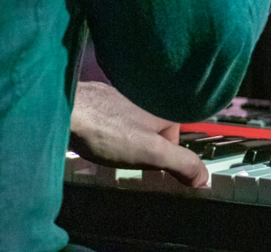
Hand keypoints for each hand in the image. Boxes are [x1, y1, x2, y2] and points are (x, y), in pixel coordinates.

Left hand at [70, 81, 207, 186]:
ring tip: (111, 147)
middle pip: (156, 130)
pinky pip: (117, 115)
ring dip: (128, 136)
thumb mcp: (152, 153)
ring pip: (136, 122)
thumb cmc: (109, 131)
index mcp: (164, 106)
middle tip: (128, 158)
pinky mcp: (104, 96)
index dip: (167, 154)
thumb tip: (204, 177)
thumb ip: (182, 163)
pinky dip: (112, 127)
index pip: (176, 136)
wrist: (66, 110)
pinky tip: (100, 136)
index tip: (153, 165)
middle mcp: (148, 95)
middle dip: (146, 146)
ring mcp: (124, 93)